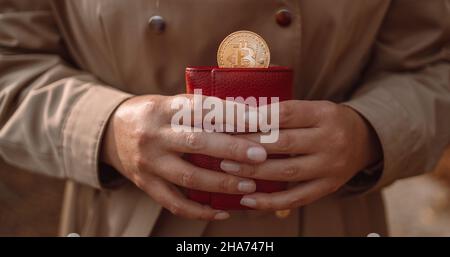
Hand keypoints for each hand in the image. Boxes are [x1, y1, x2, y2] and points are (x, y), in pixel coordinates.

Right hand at [101, 95, 267, 219]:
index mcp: (162, 108)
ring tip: (250, 186)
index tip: (258, 120)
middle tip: (260, 155)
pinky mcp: (145, 184)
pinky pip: (174, 203)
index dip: (230, 114)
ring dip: (222, 183)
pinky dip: (199, 211)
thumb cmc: (153, 115)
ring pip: (189, 176)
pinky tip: (222, 211)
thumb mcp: (169, 102)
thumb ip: (199, 109)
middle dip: (232, 150)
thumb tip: (246, 114)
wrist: (112, 132)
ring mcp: (148, 162)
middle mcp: (153, 135)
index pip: (200, 108)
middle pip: (197, 143)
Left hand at [219, 100, 381, 209]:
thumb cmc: (325, 121)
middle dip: (249, 146)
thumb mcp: (313, 108)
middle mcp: (331, 140)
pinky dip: (270, 202)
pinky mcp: (328, 187)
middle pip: (284, 143)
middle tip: (223, 147)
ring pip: (287, 172)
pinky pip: (296, 198)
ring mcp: (331, 166)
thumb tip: (239, 115)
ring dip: (254, 172)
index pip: (286, 114)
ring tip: (228, 168)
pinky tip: (248, 200)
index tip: (231, 121)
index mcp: (325, 114)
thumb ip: (283, 113)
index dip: (257, 117)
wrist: (363, 140)